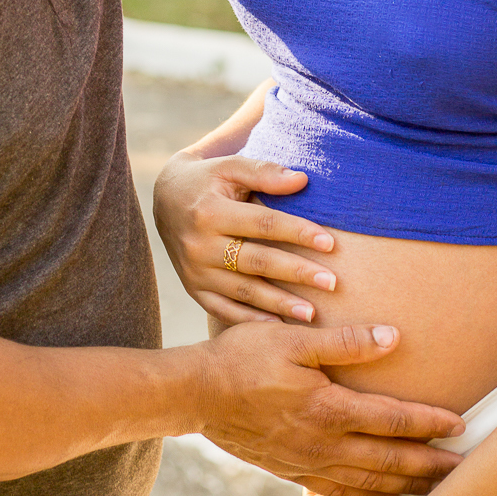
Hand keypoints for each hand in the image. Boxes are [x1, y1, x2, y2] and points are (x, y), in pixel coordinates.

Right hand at [153, 149, 338, 323]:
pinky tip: (278, 328)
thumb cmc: (207, 179)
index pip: (263, 224)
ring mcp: (195, 271)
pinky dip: (251, 321)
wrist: (165, 200)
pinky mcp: (194, 289)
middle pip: (256, 261)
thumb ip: (263, 172)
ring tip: (312, 314)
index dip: (297, 232)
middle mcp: (199, 245)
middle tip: (331, 284)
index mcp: (210, 212)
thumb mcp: (229, 167)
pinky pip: (224, 310)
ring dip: (279, 304)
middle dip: (296, 273)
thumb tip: (302, 180)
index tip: (330, 243)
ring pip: (243, 291)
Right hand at [199, 321, 464, 495]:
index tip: (460, 423)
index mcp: (329, 409)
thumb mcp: (294, 338)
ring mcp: (307, 463)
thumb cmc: (244, 356)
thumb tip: (393, 338)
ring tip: (435, 489)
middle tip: (465, 469)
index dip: (429, 422)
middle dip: (430, 465)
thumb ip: (346, 342)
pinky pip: (339, 493)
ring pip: (368, 484)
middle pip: (389, 461)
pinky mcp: (291, 471)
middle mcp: (324, 444)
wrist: (197, 393)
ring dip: (405, 486)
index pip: (392, 420)